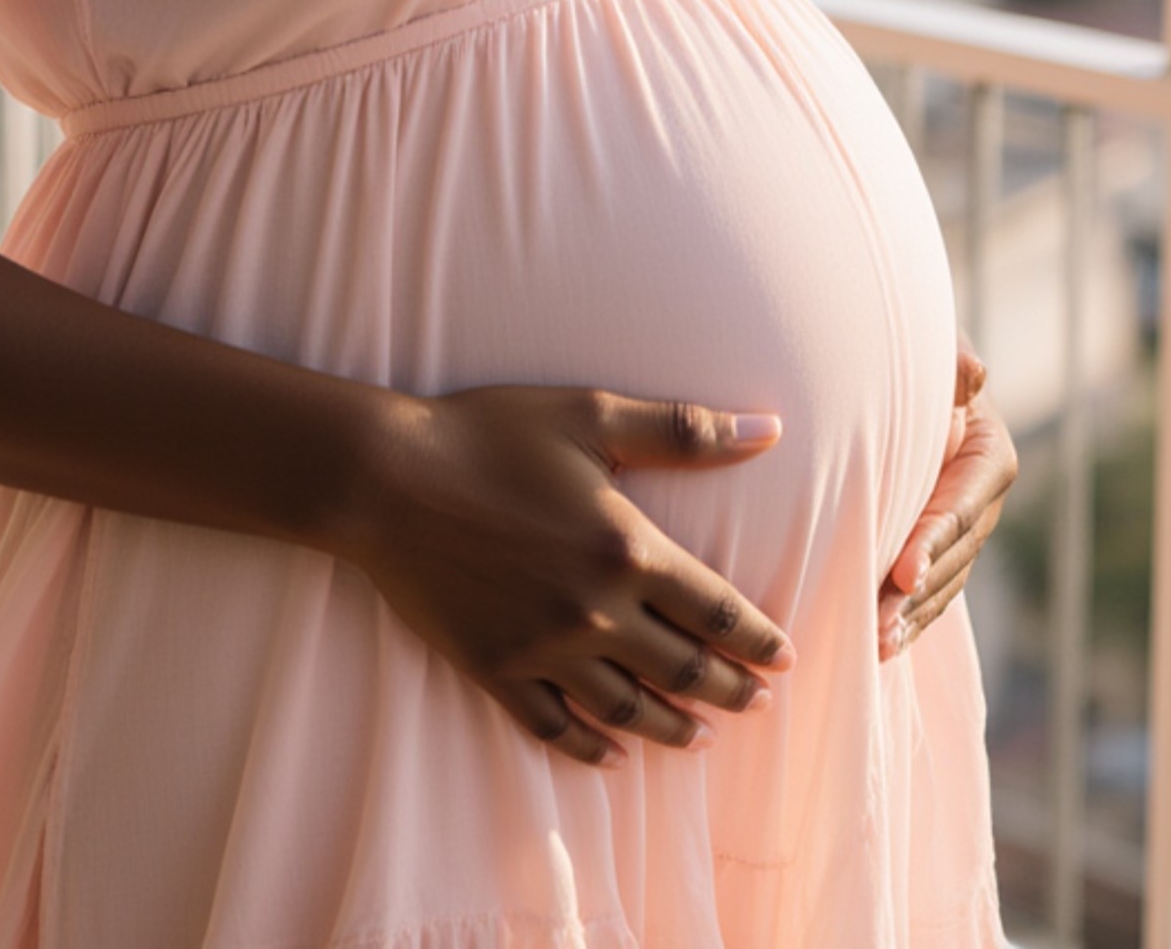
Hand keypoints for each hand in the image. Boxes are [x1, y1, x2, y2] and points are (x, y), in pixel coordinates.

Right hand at [342, 384, 796, 767]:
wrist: (386, 477)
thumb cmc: (487, 434)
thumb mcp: (589, 415)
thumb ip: (684, 429)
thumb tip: (771, 426)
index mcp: (627, 548)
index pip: (717, 611)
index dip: (757, 639)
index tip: (784, 658)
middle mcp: (595, 611)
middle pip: (683, 668)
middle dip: (729, 690)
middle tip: (757, 705)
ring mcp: (544, 648)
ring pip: (627, 708)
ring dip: (671, 727)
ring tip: (699, 736)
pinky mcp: (496, 668)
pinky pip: (555, 725)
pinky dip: (590, 747)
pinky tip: (611, 755)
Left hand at [878, 334, 1017, 660]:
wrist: (900, 373)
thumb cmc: (917, 354)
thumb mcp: (939, 348)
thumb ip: (953, 363)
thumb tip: (970, 377)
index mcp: (988, 457)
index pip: (961, 507)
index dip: (934, 541)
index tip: (903, 572)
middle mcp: (982, 502)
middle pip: (952, 557)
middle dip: (917, 594)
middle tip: (879, 626)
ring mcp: (962, 530)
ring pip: (942, 582)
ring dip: (911, 616)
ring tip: (876, 645)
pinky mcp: (937, 546)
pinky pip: (929, 588)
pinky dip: (908, 616)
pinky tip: (880, 645)